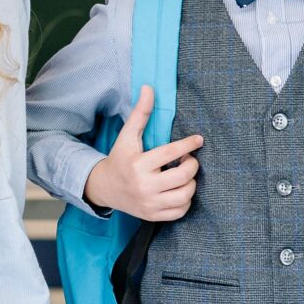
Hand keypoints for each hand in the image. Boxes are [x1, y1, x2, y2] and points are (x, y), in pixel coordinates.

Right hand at [82, 86, 203, 221]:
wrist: (104, 188)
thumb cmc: (120, 158)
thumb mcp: (127, 136)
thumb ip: (140, 113)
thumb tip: (149, 88)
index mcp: (138, 165)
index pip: (170, 154)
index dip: (188, 145)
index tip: (198, 140)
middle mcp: (144, 186)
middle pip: (182, 176)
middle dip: (192, 165)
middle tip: (188, 159)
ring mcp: (149, 203)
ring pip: (184, 195)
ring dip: (191, 183)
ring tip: (185, 175)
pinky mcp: (153, 215)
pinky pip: (180, 211)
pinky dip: (185, 201)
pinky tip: (180, 190)